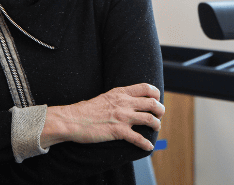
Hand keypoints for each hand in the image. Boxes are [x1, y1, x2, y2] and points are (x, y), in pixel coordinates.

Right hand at [41, 83, 163, 150]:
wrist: (73, 120)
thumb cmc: (86, 110)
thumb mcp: (105, 96)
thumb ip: (118, 97)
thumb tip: (129, 101)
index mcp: (120, 92)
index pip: (146, 88)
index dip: (155, 94)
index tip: (156, 99)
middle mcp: (124, 103)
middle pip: (152, 103)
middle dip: (160, 110)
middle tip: (159, 115)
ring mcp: (122, 117)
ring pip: (149, 119)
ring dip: (156, 124)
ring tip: (156, 128)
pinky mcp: (118, 131)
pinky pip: (138, 138)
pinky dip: (146, 144)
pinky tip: (148, 146)